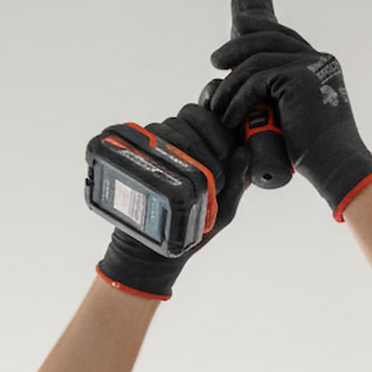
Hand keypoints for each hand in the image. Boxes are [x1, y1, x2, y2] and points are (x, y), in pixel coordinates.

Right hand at [97, 101, 250, 300]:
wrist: (153, 256)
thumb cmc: (192, 230)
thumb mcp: (222, 209)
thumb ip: (237, 182)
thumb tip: (244, 152)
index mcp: (193, 146)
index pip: (204, 115)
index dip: (217, 128)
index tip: (225, 155)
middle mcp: (170, 142)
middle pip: (188, 115)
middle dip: (206, 137)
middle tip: (213, 169)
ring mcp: (147, 149)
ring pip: (167, 125)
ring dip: (187, 146)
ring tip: (196, 176)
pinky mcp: (127, 158)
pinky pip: (139, 138)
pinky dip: (154, 146)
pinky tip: (167, 166)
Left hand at [206, 11, 371, 219]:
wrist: (335, 166)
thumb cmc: (316, 153)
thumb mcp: (299, 116)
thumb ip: (283, 96)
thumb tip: (252, 88)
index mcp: (322, 65)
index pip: (286, 38)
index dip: (259, 29)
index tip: (236, 29)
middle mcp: (319, 60)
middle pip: (269, 39)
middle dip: (237, 46)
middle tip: (215, 61)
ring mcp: (310, 66)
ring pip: (257, 61)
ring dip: (231, 84)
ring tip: (216, 105)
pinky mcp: (298, 78)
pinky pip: (255, 82)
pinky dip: (237, 101)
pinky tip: (229, 119)